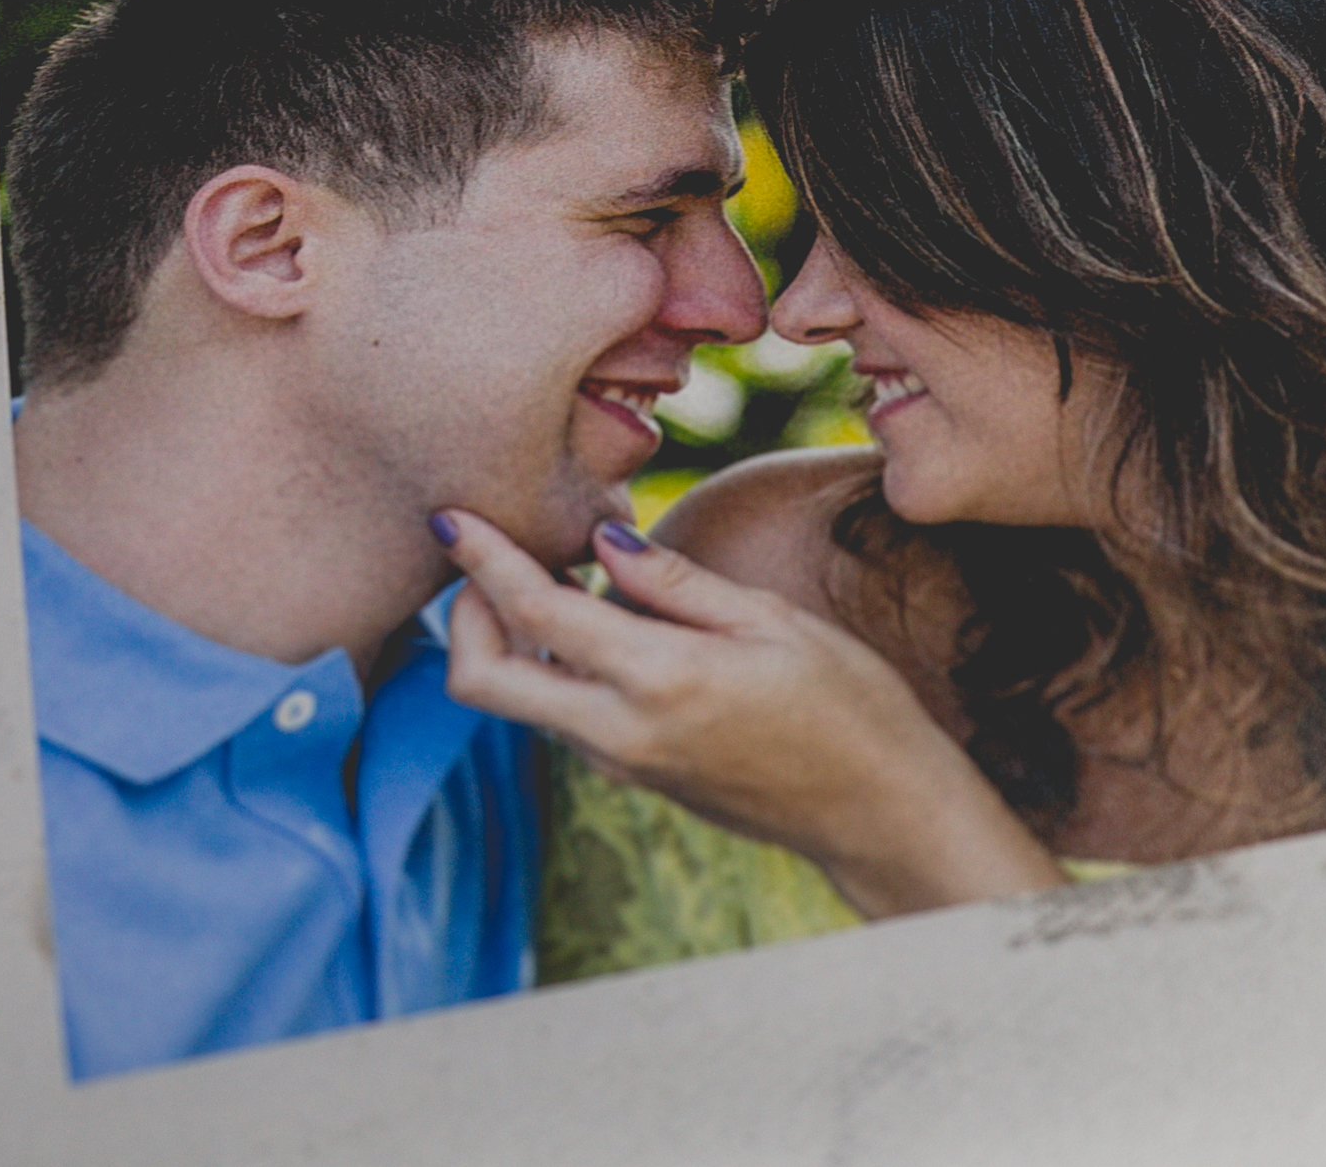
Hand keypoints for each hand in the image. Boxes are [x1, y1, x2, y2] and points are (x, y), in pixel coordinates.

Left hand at [438, 509, 1064, 918]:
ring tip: (556, 575)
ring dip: (507, 639)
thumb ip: (676, 584)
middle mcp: (619, 731)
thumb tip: (603, 540)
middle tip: (487, 558)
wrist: (874, 809)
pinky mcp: (630, 775)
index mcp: (659, 678)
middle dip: (464, 614)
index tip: (450, 516)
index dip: (484, 558)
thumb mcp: (774, 621)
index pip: (535, 611)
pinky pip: (561, 716)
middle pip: (481, 679)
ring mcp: (618, 763)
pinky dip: (552, 665)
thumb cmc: (847, 702)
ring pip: (516, 700)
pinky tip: (601, 626)